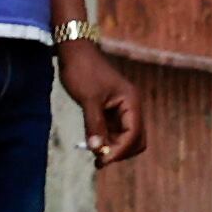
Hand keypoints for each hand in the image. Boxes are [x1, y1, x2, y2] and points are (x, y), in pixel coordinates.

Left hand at [59, 38, 146, 166]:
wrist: (75, 51)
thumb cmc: (83, 71)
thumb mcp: (88, 100)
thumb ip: (94, 125)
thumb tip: (97, 150)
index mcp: (131, 102)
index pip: (133, 134)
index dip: (120, 150)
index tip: (102, 160)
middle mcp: (131, 106)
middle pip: (136, 139)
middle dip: (120, 152)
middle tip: (99, 160)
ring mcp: (122, 109)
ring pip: (125, 137)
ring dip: (113, 148)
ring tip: (94, 154)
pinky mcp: (111, 110)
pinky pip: (115, 131)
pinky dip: (107, 140)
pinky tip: (93, 145)